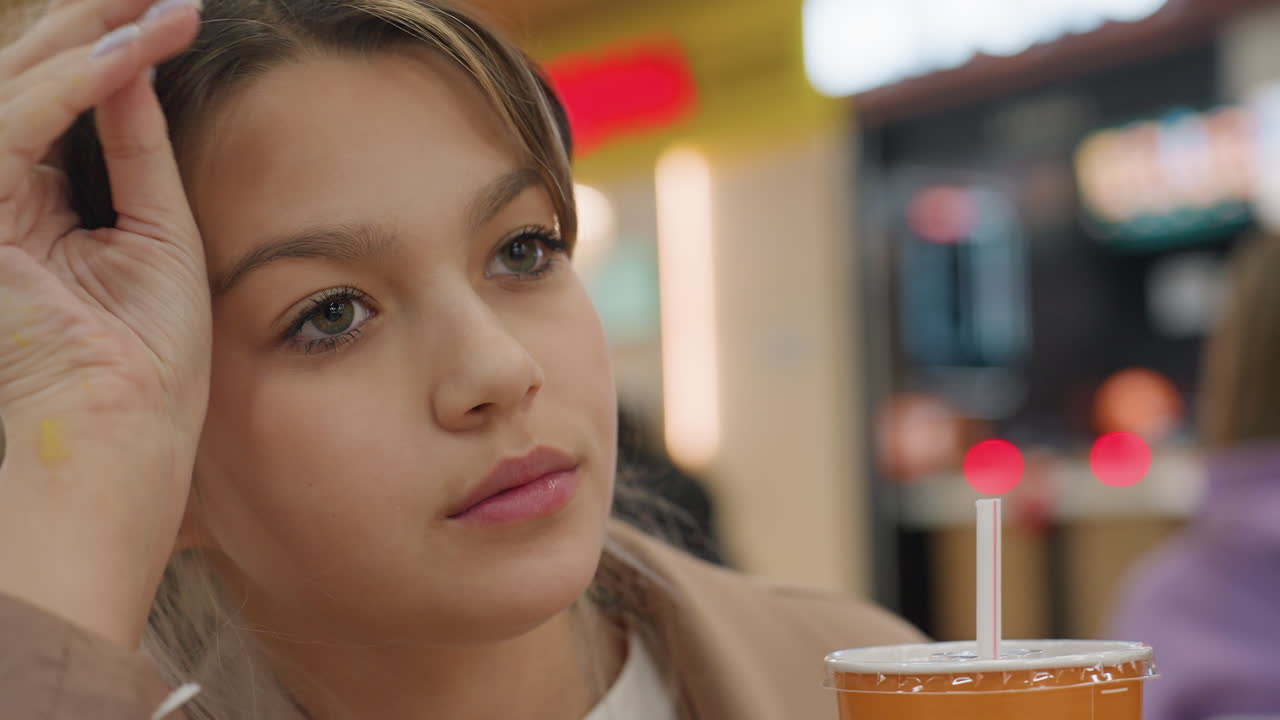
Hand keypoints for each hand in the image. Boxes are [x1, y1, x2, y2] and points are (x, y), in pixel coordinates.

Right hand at [0, 0, 206, 645]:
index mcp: (33, 210)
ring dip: (90, 31)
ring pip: (13, 82)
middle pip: (29, 78)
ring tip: (163, 3)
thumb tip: (143, 73)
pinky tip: (140, 44)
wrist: (121, 456)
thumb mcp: (158, 241)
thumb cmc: (145, 372)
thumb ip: (138, 156)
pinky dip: (79, 78)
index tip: (176, 12)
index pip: (58, 104)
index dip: (111, 49)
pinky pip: (16, 123)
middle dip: (93, 21)